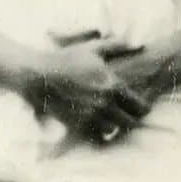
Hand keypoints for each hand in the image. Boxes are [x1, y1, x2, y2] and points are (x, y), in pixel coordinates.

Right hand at [27, 32, 152, 143]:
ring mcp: (90, 117)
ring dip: (113, 126)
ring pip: (112, 131)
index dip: (143, 108)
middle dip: (130, 119)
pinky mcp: (75, 126)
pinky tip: (95, 125)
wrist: (38, 75)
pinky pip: (94, 137)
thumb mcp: (93, 48)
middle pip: (130, 123)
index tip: (138, 105)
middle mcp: (105, 104)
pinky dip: (97, 133)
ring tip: (109, 119)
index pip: (141, 107)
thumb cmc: (66, 59)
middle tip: (126, 114)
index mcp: (113, 86)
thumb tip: (139, 44)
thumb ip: (118, 45)